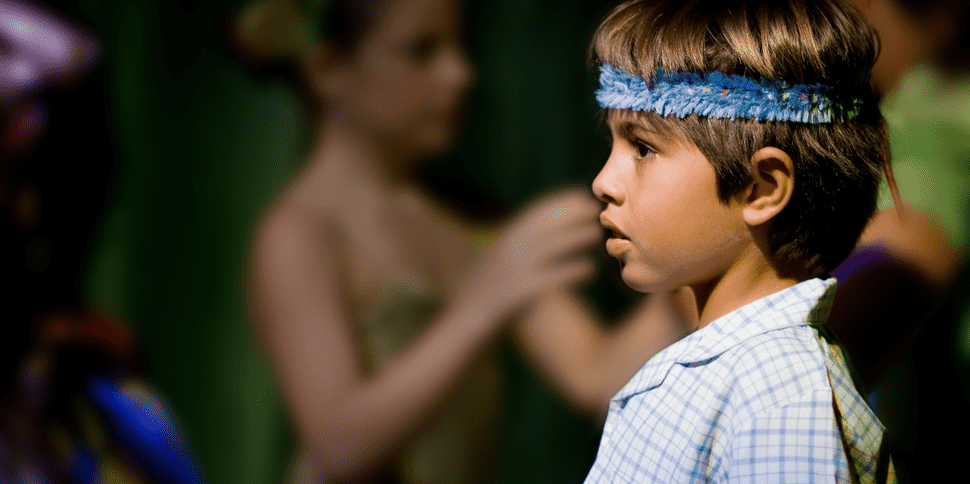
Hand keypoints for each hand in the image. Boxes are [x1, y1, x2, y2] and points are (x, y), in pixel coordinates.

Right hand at [463, 189, 601, 320]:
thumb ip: (523, 240)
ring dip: (577, 237)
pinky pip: (553, 277)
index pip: (537, 213)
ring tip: (597, 233)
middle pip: (548, 225)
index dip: (561, 202)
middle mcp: (512, 248)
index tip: (582, 195)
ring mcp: (517, 268)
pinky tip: (590, 269)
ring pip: (553, 247)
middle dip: (573, 214)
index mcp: (509, 237)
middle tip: (596, 208)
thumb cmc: (496, 283)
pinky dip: (572, 271)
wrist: (474, 312)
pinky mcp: (524, 290)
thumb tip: (550, 227)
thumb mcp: (505, 255)